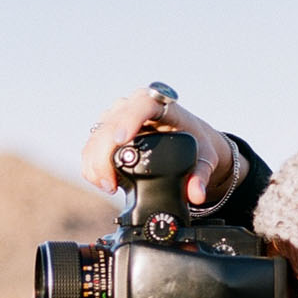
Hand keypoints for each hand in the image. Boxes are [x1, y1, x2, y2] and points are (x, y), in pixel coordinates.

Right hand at [81, 86, 235, 206]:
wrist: (187, 138)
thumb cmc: (197, 143)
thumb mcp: (205, 158)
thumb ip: (201, 175)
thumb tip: (196, 194)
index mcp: (163, 105)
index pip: (144, 103)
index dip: (130, 118)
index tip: (121, 140)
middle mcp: (136, 105)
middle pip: (112, 122)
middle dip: (105, 154)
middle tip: (111, 184)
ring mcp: (119, 115)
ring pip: (98, 134)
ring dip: (95, 162)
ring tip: (108, 186)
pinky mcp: (108, 129)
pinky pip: (92, 144)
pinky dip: (92, 163)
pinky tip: (101, 181)